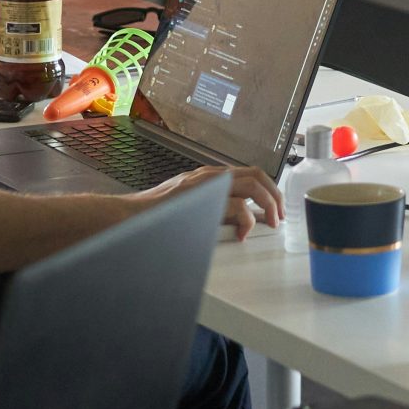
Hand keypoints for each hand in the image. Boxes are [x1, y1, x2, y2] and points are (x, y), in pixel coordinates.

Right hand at [140, 164, 283, 240]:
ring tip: (269, 222)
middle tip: (279, 217)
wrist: (129, 216)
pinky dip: (246, 221)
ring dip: (267, 203)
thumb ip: (212, 209)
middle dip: (275, 195)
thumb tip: (237, 223)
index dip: (268, 189)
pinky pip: (236, 205)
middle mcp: (210, 175)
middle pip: (257, 174)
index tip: (275, 208)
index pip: (249, 173)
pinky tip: (241, 235)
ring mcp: (206, 184)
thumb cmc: (155, 216)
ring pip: (252, 184)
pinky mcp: (202, 198)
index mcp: (209, 177)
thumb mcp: (190, 207)